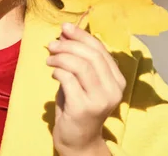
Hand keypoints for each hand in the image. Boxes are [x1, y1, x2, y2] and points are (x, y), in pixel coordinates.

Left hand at [47, 23, 125, 155]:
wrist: (78, 139)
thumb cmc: (78, 105)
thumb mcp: (82, 79)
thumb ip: (78, 58)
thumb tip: (66, 31)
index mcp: (118, 80)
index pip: (101, 49)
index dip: (82, 35)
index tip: (65, 27)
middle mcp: (114, 89)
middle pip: (91, 55)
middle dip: (69, 45)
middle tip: (52, 44)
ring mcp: (100, 100)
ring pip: (80, 66)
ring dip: (61, 57)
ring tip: (49, 59)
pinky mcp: (84, 108)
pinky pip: (69, 80)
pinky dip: (58, 72)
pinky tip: (53, 74)